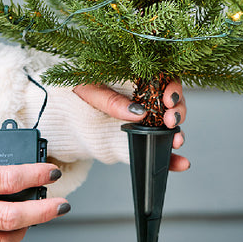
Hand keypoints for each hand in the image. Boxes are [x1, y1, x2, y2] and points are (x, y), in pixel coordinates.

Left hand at [72, 81, 189, 171]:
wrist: (61, 109)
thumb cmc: (76, 89)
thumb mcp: (90, 89)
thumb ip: (112, 100)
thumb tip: (138, 112)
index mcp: (136, 78)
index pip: (165, 79)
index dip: (173, 88)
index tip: (169, 98)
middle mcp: (145, 98)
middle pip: (173, 102)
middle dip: (178, 111)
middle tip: (171, 119)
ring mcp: (144, 119)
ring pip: (170, 124)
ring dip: (177, 132)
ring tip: (176, 140)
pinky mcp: (139, 138)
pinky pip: (158, 146)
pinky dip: (172, 157)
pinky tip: (181, 163)